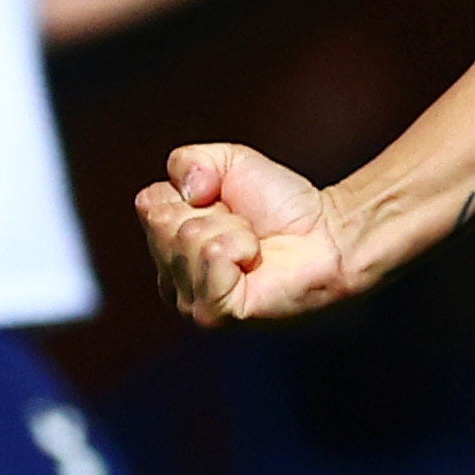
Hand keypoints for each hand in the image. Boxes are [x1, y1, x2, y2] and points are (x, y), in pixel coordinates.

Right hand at [136, 142, 355, 324]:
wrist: (325, 231)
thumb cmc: (279, 204)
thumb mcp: (228, 162)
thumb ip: (188, 161)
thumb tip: (185, 193)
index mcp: (167, 247)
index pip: (149, 204)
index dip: (192, 191)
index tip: (224, 202)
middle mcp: (171, 279)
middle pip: (164, 223)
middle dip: (213, 212)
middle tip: (244, 226)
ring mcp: (190, 301)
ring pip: (188, 239)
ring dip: (232, 230)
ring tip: (253, 244)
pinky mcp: (215, 313)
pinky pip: (213, 256)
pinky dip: (240, 247)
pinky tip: (255, 260)